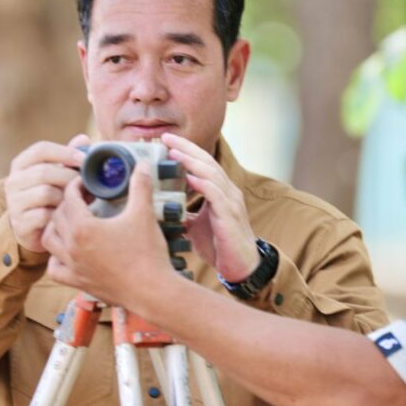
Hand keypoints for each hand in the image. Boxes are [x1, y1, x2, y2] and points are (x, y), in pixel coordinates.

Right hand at [5, 134, 88, 252]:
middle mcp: (12, 181)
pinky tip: (65, 217)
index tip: (84, 159)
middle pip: (45, 172)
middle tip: (86, 185)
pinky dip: (58, 215)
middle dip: (69, 178)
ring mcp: (14, 203)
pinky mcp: (20, 223)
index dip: (65, 152)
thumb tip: (83, 139)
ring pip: (46, 193)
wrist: (35, 230)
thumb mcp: (58, 174)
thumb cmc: (51, 196)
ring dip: (66, 198)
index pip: (41, 149)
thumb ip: (69, 157)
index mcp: (21, 164)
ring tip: (76, 201)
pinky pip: (44, 215)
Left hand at [43, 165, 172, 307]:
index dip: (76, 185)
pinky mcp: (78, 282)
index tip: (85, 182)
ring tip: (70, 221)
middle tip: (82, 198)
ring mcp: (72, 266)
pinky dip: (56, 258)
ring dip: (56, 228)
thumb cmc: (147, 253)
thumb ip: (140, 186)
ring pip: (49, 241)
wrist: (152, 291)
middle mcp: (71, 247)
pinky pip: (54, 269)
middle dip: (67, 203)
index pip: (69, 198)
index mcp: (83, 227)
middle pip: (57, 216)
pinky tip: (67, 252)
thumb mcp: (144, 214)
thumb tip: (142, 164)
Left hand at [162, 133, 257, 281]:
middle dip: (186, 147)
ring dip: (191, 161)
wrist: (242, 268)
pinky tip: (189, 177)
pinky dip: (202, 184)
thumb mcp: (196, 226)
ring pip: (211, 174)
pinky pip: (216, 195)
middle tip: (165, 137)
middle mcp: (228, 192)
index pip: (202, 163)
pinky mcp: (230, 216)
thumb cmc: (220, 245)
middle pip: (206, 161)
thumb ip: (184, 213)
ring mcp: (230, 202)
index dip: (186, 149)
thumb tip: (163, 209)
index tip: (165, 140)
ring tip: (174, 152)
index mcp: (220, 191)